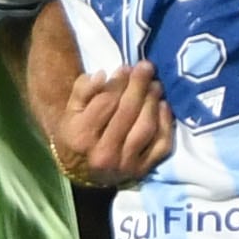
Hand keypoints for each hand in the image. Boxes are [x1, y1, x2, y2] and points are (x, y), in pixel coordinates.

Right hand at [48, 60, 174, 187]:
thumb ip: (83, 89)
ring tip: (155, 84)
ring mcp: (125, 165)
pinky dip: (166, 123)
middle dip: (139, 86)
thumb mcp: (72, 110)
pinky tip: (163, 105)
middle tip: (147, 68)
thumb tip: (103, 75)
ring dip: (153, 101)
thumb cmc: (78, 132)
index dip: (119, 82)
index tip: (127, 67)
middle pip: (127, 113)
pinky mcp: (143, 171)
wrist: (83, 170)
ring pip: (146, 127)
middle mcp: (103, 154)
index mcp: (81, 136)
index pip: (105, 103)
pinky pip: (162, 144)